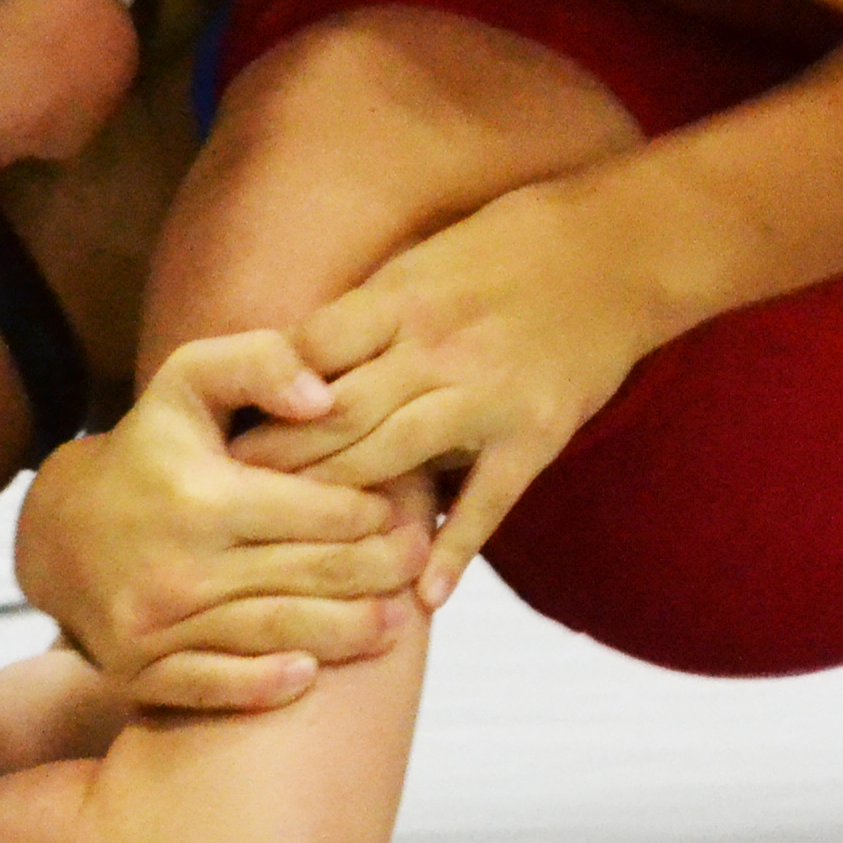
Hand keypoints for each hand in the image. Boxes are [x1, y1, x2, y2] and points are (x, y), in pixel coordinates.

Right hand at [17, 331, 428, 713]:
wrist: (60, 531)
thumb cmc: (150, 448)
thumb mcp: (189, 380)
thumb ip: (260, 363)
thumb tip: (327, 397)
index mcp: (199, 494)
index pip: (314, 511)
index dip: (370, 513)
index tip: (402, 511)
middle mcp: (176, 565)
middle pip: (306, 576)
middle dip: (377, 572)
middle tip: (417, 563)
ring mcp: (154, 627)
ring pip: (274, 634)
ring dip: (346, 633)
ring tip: (393, 622)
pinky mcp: (139, 672)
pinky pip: (212, 688)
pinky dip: (264, 686)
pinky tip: (309, 677)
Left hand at [240, 182, 656, 608]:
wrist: (620, 249)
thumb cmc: (510, 245)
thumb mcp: (423, 259)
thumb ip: (365, 314)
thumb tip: (294, 363)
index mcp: (402, 298)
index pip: (312, 352)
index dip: (264, 398)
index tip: (223, 435)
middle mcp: (437, 347)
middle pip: (340, 413)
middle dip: (281, 461)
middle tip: (226, 507)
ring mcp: (488, 395)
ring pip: (396, 457)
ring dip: (342, 504)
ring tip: (293, 549)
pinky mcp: (535, 434)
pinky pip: (488, 502)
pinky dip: (454, 550)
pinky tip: (420, 597)